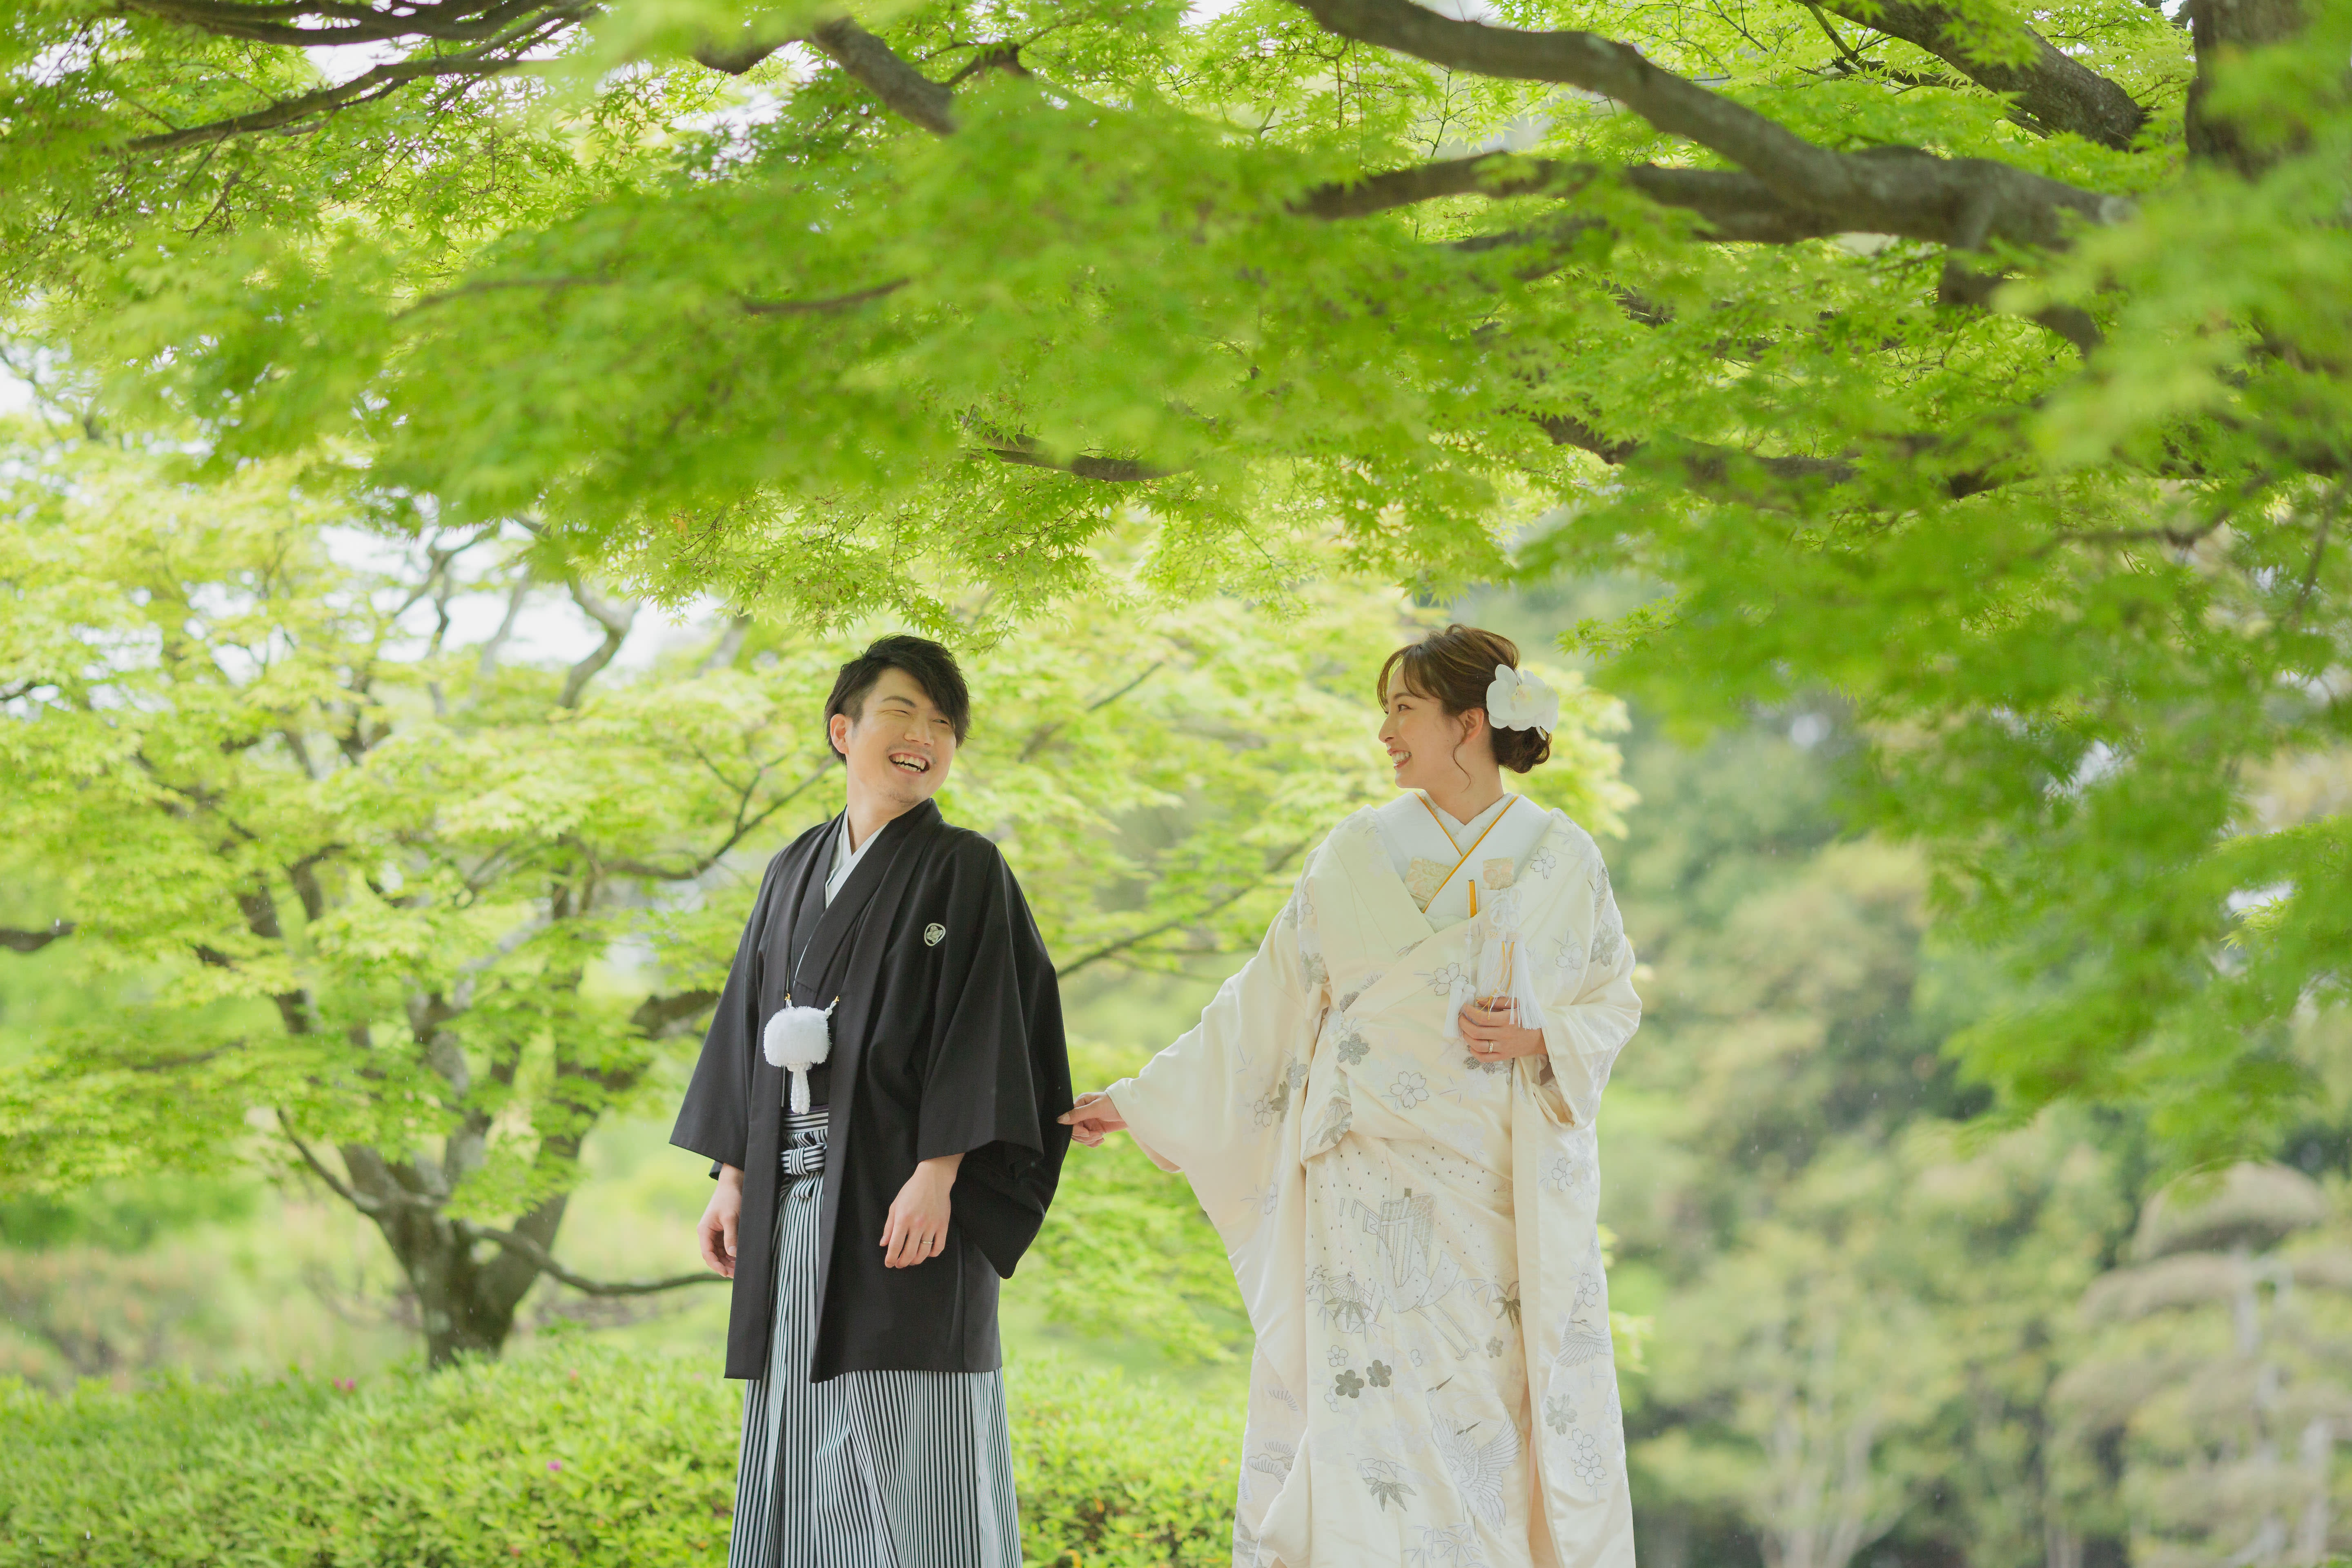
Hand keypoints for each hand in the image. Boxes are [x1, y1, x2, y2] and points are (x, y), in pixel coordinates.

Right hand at [699, 1166, 743, 1278]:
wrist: (733, 1183)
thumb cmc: (730, 1198)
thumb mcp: (730, 1217)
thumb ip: (731, 1236)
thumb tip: (732, 1254)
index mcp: (704, 1230)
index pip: (707, 1254)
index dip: (716, 1265)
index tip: (726, 1273)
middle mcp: (708, 1234)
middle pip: (714, 1256)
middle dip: (724, 1266)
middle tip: (737, 1274)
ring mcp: (715, 1233)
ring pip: (720, 1253)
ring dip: (729, 1261)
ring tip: (741, 1269)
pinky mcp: (723, 1231)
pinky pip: (726, 1247)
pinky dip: (732, 1254)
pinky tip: (740, 1259)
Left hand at [881, 1153, 962, 1268]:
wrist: (933, 1179)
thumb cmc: (911, 1190)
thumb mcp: (895, 1206)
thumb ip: (889, 1226)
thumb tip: (884, 1243)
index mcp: (903, 1219)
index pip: (895, 1246)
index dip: (890, 1258)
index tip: (889, 1263)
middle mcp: (917, 1224)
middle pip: (909, 1253)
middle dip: (902, 1263)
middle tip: (899, 1264)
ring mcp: (932, 1226)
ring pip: (924, 1253)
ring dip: (916, 1261)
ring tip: (911, 1261)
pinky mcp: (943, 1225)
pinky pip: (939, 1247)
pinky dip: (932, 1254)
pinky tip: (927, 1253)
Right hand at [1058, 1091, 1127, 1147]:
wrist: (1131, 1110)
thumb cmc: (1114, 1104)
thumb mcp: (1096, 1108)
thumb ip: (1078, 1114)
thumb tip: (1060, 1120)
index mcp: (1079, 1104)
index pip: (1069, 1120)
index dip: (1075, 1129)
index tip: (1086, 1132)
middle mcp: (1082, 1113)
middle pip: (1073, 1131)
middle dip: (1084, 1136)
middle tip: (1096, 1135)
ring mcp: (1088, 1122)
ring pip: (1080, 1137)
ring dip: (1090, 1140)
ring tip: (1100, 1136)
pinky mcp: (1095, 1129)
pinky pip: (1088, 1140)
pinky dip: (1093, 1142)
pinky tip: (1101, 1139)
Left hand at [1459, 999, 1546, 1063]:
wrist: (1540, 1037)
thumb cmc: (1527, 1018)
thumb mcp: (1517, 1004)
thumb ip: (1498, 1001)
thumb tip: (1479, 1001)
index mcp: (1507, 1020)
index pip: (1482, 1017)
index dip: (1469, 1012)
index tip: (1464, 1007)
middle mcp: (1504, 1035)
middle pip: (1476, 1032)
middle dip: (1463, 1024)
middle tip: (1460, 1018)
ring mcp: (1503, 1047)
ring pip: (1477, 1046)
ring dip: (1466, 1037)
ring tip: (1464, 1030)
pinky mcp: (1503, 1056)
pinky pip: (1484, 1058)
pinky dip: (1474, 1052)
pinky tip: (1472, 1044)